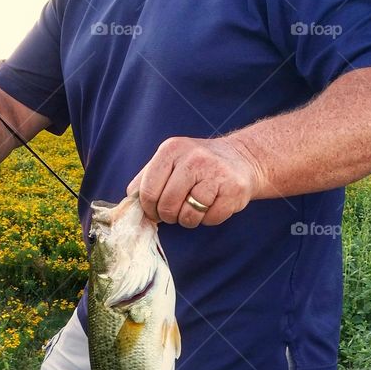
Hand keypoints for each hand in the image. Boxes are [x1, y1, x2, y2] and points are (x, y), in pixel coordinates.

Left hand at [127, 136, 262, 227]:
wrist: (242, 159)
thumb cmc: (198, 166)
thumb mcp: (170, 161)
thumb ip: (147, 179)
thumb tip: (128, 201)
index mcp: (171, 149)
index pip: (147, 191)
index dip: (149, 208)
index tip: (155, 211)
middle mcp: (193, 158)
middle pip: (167, 205)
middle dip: (169, 216)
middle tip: (176, 211)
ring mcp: (215, 173)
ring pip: (188, 216)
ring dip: (189, 219)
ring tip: (195, 207)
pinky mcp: (233, 189)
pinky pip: (210, 219)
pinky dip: (209, 219)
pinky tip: (213, 205)